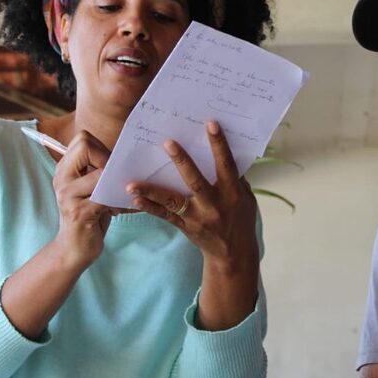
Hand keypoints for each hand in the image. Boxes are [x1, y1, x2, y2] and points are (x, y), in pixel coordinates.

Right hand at [51, 130, 116, 269]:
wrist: (74, 248)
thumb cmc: (89, 214)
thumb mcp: (89, 188)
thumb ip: (97, 170)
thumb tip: (125, 152)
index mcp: (64, 169)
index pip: (82, 139)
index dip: (101, 147)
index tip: (109, 166)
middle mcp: (61, 179)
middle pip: (86, 146)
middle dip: (108, 159)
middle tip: (114, 179)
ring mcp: (68, 195)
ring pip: (100, 172)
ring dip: (116, 183)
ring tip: (117, 197)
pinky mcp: (80, 212)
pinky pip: (105, 196)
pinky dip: (117, 202)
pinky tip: (117, 210)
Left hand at [127, 120, 257, 267]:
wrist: (233, 253)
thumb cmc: (240, 218)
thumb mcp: (245, 197)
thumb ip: (235, 177)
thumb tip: (225, 150)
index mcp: (232, 193)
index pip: (226, 165)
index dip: (219, 144)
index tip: (210, 123)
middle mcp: (215, 205)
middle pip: (196, 180)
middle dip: (182, 161)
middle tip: (167, 142)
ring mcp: (198, 217)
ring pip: (173, 201)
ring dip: (152, 191)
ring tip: (132, 183)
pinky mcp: (186, 227)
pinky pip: (165, 216)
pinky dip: (148, 207)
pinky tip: (133, 199)